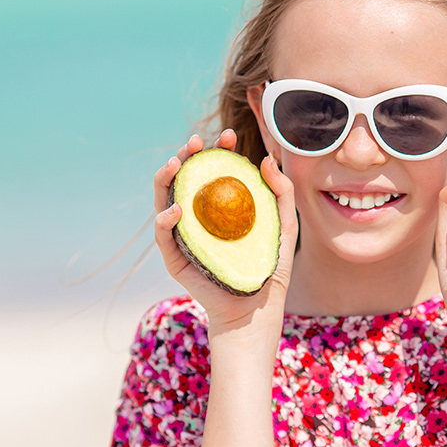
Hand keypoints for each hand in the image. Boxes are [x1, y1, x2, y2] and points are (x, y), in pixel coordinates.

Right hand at [152, 129, 298, 332]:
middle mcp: (198, 216)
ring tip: (174, 163)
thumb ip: (282, 193)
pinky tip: (176, 209)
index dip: (218, 150)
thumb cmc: (269, 267)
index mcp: (220, 205)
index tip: (229, 136)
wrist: (257, 309)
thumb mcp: (283, 225)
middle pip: (185, 178)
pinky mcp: (175, 258)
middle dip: (186, 155)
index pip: (214, 170)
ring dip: (165, 178)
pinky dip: (164, 219)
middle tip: (196, 141)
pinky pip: (163, 235)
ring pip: (164, 199)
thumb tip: (266, 158)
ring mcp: (184, 236)